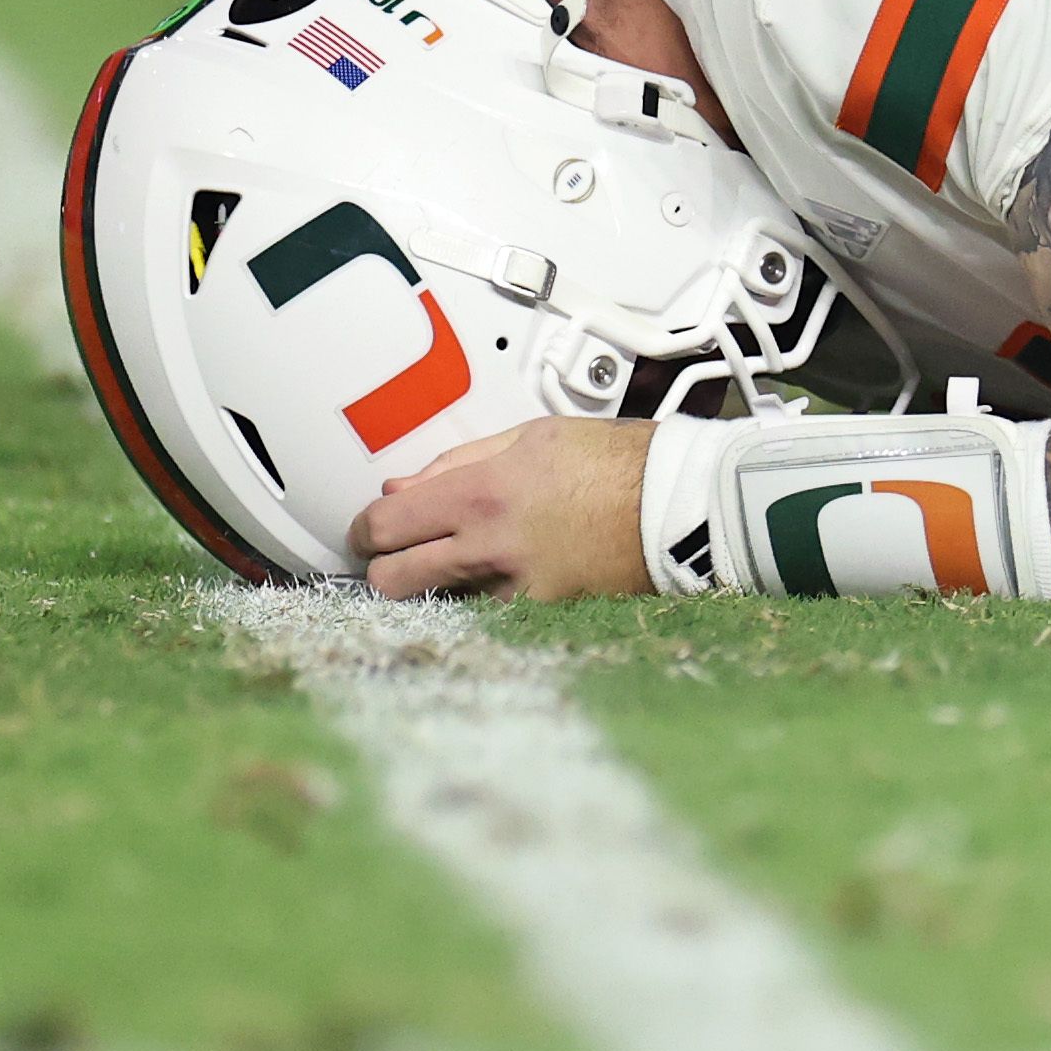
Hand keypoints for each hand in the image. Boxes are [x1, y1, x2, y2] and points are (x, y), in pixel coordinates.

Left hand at [352, 418, 651, 598]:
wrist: (683, 505)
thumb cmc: (618, 461)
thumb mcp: (533, 437)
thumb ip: (459, 461)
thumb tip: (403, 489)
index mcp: (482, 492)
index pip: (385, 525)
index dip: (366, 530)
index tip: (373, 529)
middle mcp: (491, 546)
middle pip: (392, 579)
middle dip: (384, 567)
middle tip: (398, 555)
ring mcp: (518, 587)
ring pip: (434, 604)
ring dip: (431, 588)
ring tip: (449, 569)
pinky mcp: (545, 612)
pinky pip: (487, 613)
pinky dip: (482, 600)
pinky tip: (499, 581)